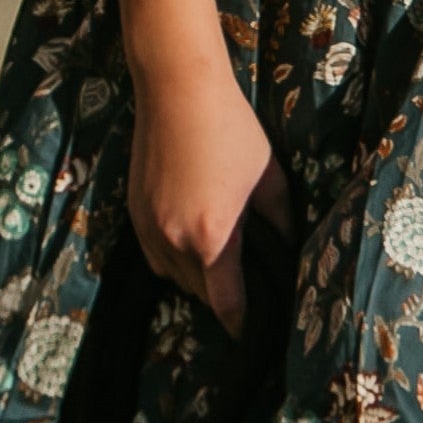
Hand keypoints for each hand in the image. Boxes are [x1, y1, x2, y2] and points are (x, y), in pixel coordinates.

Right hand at [129, 56, 285, 326]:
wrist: (177, 91)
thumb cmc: (231, 130)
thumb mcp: (268, 177)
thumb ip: (280, 219)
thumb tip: (289, 248)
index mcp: (213, 238)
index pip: (227, 302)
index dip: (241, 321)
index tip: (252, 331)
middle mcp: (174, 241)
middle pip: (198, 293)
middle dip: (220, 297)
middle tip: (244, 290)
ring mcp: (148, 228)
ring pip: (172, 277)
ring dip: (194, 279)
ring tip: (218, 266)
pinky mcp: (133, 213)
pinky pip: (153, 256)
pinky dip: (172, 260)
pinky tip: (190, 243)